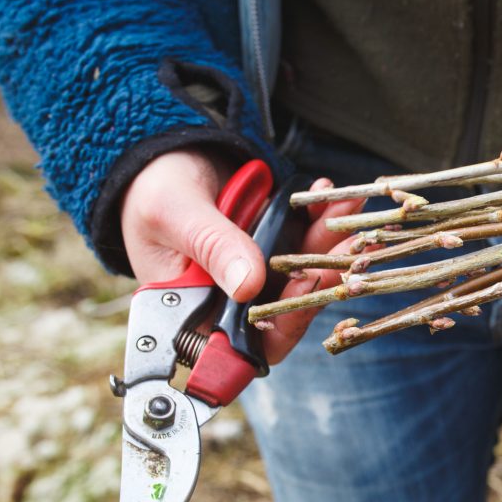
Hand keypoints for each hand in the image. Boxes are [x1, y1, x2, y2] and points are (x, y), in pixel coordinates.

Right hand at [122, 149, 362, 363]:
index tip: (305, 290)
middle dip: (322, 278)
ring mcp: (256, 277)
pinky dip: (320, 221)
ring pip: (303, 274)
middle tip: (348, 248)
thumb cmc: (152, 190)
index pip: (243, 344)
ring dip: (330, 245)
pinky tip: (331, 194)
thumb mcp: (174, 214)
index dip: (279, 328)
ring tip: (349, 211)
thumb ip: (211, 247)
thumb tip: (248, 285)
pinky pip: (304, 243)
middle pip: (285, 310)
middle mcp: (231, 302)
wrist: (164, 157)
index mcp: (195, 312)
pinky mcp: (274, 250)